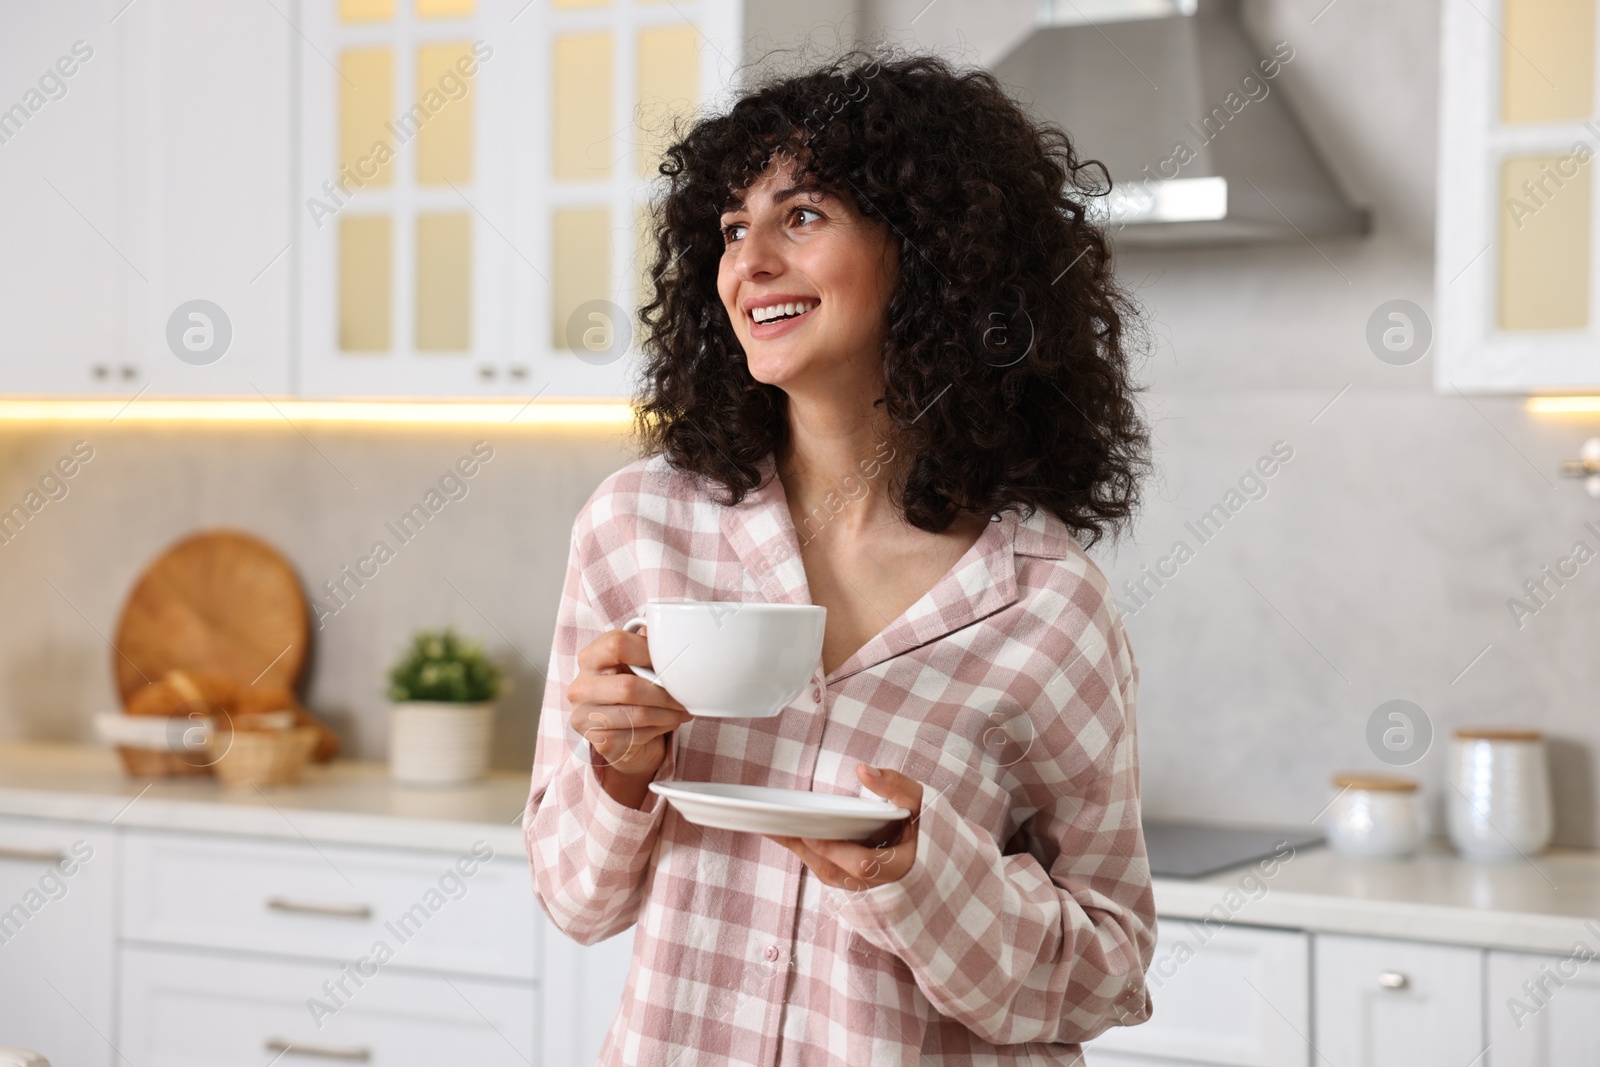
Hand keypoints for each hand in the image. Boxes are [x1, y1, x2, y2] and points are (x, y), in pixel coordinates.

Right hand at [568, 627, 690, 807]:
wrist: (623, 735)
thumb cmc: (631, 693)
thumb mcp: (637, 664)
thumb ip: (646, 647)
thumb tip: (663, 632)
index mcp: (589, 658)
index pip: (616, 645)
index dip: (649, 652)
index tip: (670, 661)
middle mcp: (581, 688)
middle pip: (629, 687)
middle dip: (664, 693)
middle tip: (684, 695)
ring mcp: (585, 717)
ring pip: (637, 714)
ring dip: (668, 713)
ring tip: (682, 710)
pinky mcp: (600, 742)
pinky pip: (638, 735)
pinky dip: (660, 728)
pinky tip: (668, 723)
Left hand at [766, 764, 923, 889]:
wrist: (936, 860)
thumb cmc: (928, 827)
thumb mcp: (921, 802)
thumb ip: (896, 786)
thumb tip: (863, 770)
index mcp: (900, 867)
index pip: (861, 864)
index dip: (834, 850)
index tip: (810, 831)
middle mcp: (880, 885)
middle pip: (834, 873)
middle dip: (804, 850)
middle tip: (777, 827)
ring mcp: (866, 889)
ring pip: (827, 875)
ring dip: (801, 853)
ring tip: (773, 829)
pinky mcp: (855, 884)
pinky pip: (828, 873)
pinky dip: (809, 855)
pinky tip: (789, 837)